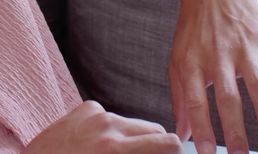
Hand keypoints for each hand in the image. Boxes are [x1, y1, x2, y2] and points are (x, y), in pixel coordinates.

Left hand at [24, 100, 181, 153]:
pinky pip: (109, 116)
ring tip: (113, 152)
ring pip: (131, 123)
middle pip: (154, 128)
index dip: (173, 151)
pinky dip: (108, 128)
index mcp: (116, 148)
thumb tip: (164, 151)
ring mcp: (96, 114)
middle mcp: (108, 126)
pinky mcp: (85, 108)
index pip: (168, 142)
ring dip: (130, 137)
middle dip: (155, 144)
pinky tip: (94, 141)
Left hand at [169, 0, 257, 153]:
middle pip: (229, 99)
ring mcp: (247, 46)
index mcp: (193, 60)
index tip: (208, 153)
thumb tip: (182, 134)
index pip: (196, 100)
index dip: (202, 128)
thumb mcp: (179, 58)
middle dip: (237, 132)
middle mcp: (219, 54)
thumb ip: (181, 97)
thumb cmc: (194, 27)